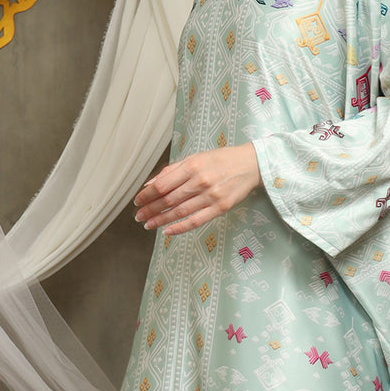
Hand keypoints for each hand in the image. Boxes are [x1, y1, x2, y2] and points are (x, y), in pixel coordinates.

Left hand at [134, 143, 260, 235]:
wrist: (251, 164)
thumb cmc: (221, 160)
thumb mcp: (196, 158)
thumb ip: (172, 171)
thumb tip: (150, 184)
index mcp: (192, 166)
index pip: (162, 185)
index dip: (147, 195)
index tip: (138, 201)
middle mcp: (201, 181)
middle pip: (168, 200)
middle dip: (150, 210)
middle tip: (138, 216)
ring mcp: (211, 196)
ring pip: (179, 212)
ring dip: (161, 220)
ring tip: (148, 225)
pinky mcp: (221, 208)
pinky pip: (196, 221)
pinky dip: (180, 228)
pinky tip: (167, 232)